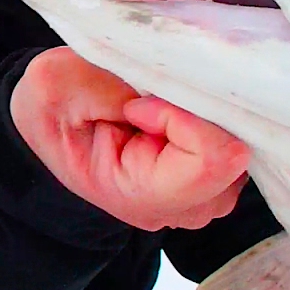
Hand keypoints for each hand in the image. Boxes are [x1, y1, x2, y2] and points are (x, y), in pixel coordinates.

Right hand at [9, 47, 250, 230]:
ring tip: (161, 107)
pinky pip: (236, 148)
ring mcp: (197, 198)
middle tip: (152, 101)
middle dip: (200, 117)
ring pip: (241, 156)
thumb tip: (178, 89)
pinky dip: (214, 123)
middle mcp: (177, 209)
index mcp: (136, 195)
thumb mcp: (61, 80)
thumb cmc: (52, 105)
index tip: (140, 102)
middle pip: (233, 162)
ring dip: (208, 120)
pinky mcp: (209, 180)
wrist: (48, 123)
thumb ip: (117, 85)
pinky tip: (175, 113)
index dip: (185, 117)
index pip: (210, 161)